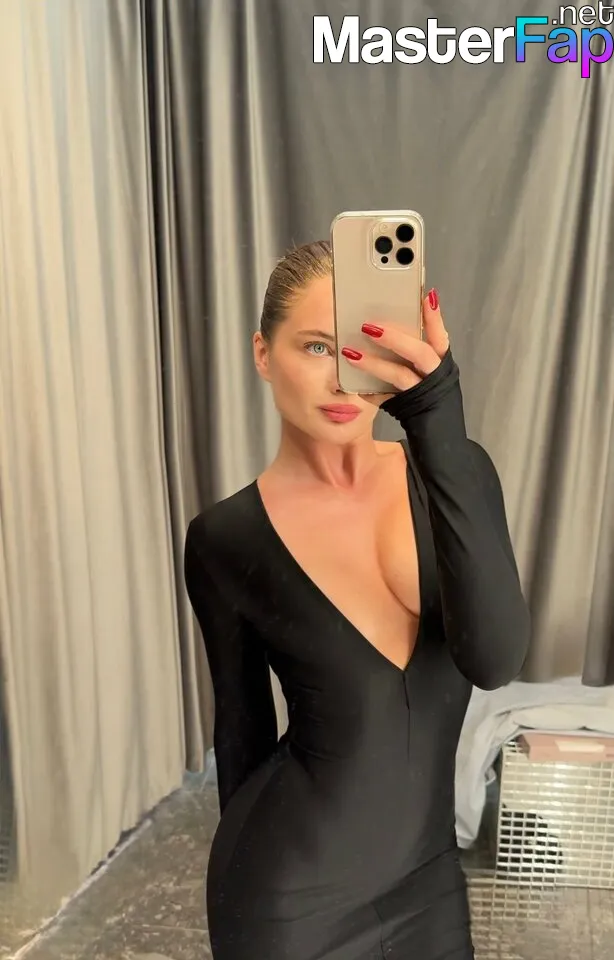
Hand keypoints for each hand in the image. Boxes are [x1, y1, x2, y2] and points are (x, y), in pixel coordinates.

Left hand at [340, 288, 449, 404]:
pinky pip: (387, 397)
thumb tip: (376, 329)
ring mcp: (424, 394)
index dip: (434, 318)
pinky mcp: (409, 409)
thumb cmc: (426, 396)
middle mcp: (437, 376)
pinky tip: (357, 386)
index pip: (440, 337)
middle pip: (420, 353)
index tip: (426, 297)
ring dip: (374, 363)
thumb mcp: (423, 371)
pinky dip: (371, 390)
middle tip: (368, 326)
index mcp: (441, 362)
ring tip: (350, 353)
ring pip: (400, 375)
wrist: (438, 435)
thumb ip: (408, 351)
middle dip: (395, 338)